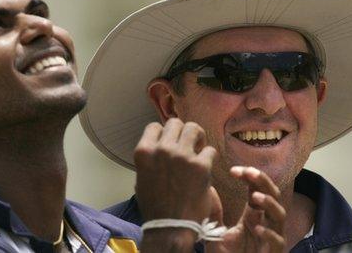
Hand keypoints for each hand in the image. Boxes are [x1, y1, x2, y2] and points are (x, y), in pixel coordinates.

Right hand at [135, 118, 216, 251]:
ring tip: (198, 148)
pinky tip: (205, 166)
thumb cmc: (155, 206)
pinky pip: (210, 150)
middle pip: (175, 123)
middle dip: (182, 132)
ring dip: (197, 137)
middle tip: (187, 144)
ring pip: (194, 128)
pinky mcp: (201, 166)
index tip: (170, 141)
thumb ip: (151, 158)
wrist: (170, 227)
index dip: (164, 133)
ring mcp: (183, 156)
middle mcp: (163, 149)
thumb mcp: (141, 177)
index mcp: (144, 151)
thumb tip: (159, 146)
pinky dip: (209, 157)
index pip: (155, 126)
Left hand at [206, 166, 284, 252]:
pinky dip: (268, 232)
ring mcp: (272, 237)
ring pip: (280, 214)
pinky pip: (277, 240)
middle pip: (273, 195)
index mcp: (254, 214)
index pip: (257, 189)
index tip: (233, 170)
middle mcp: (266, 222)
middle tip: (249, 172)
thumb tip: (207, 188)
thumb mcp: (218, 232)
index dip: (250, 176)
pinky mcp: (274, 252)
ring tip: (255, 197)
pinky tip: (256, 228)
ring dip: (269, 203)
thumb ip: (215, 212)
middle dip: (263, 181)